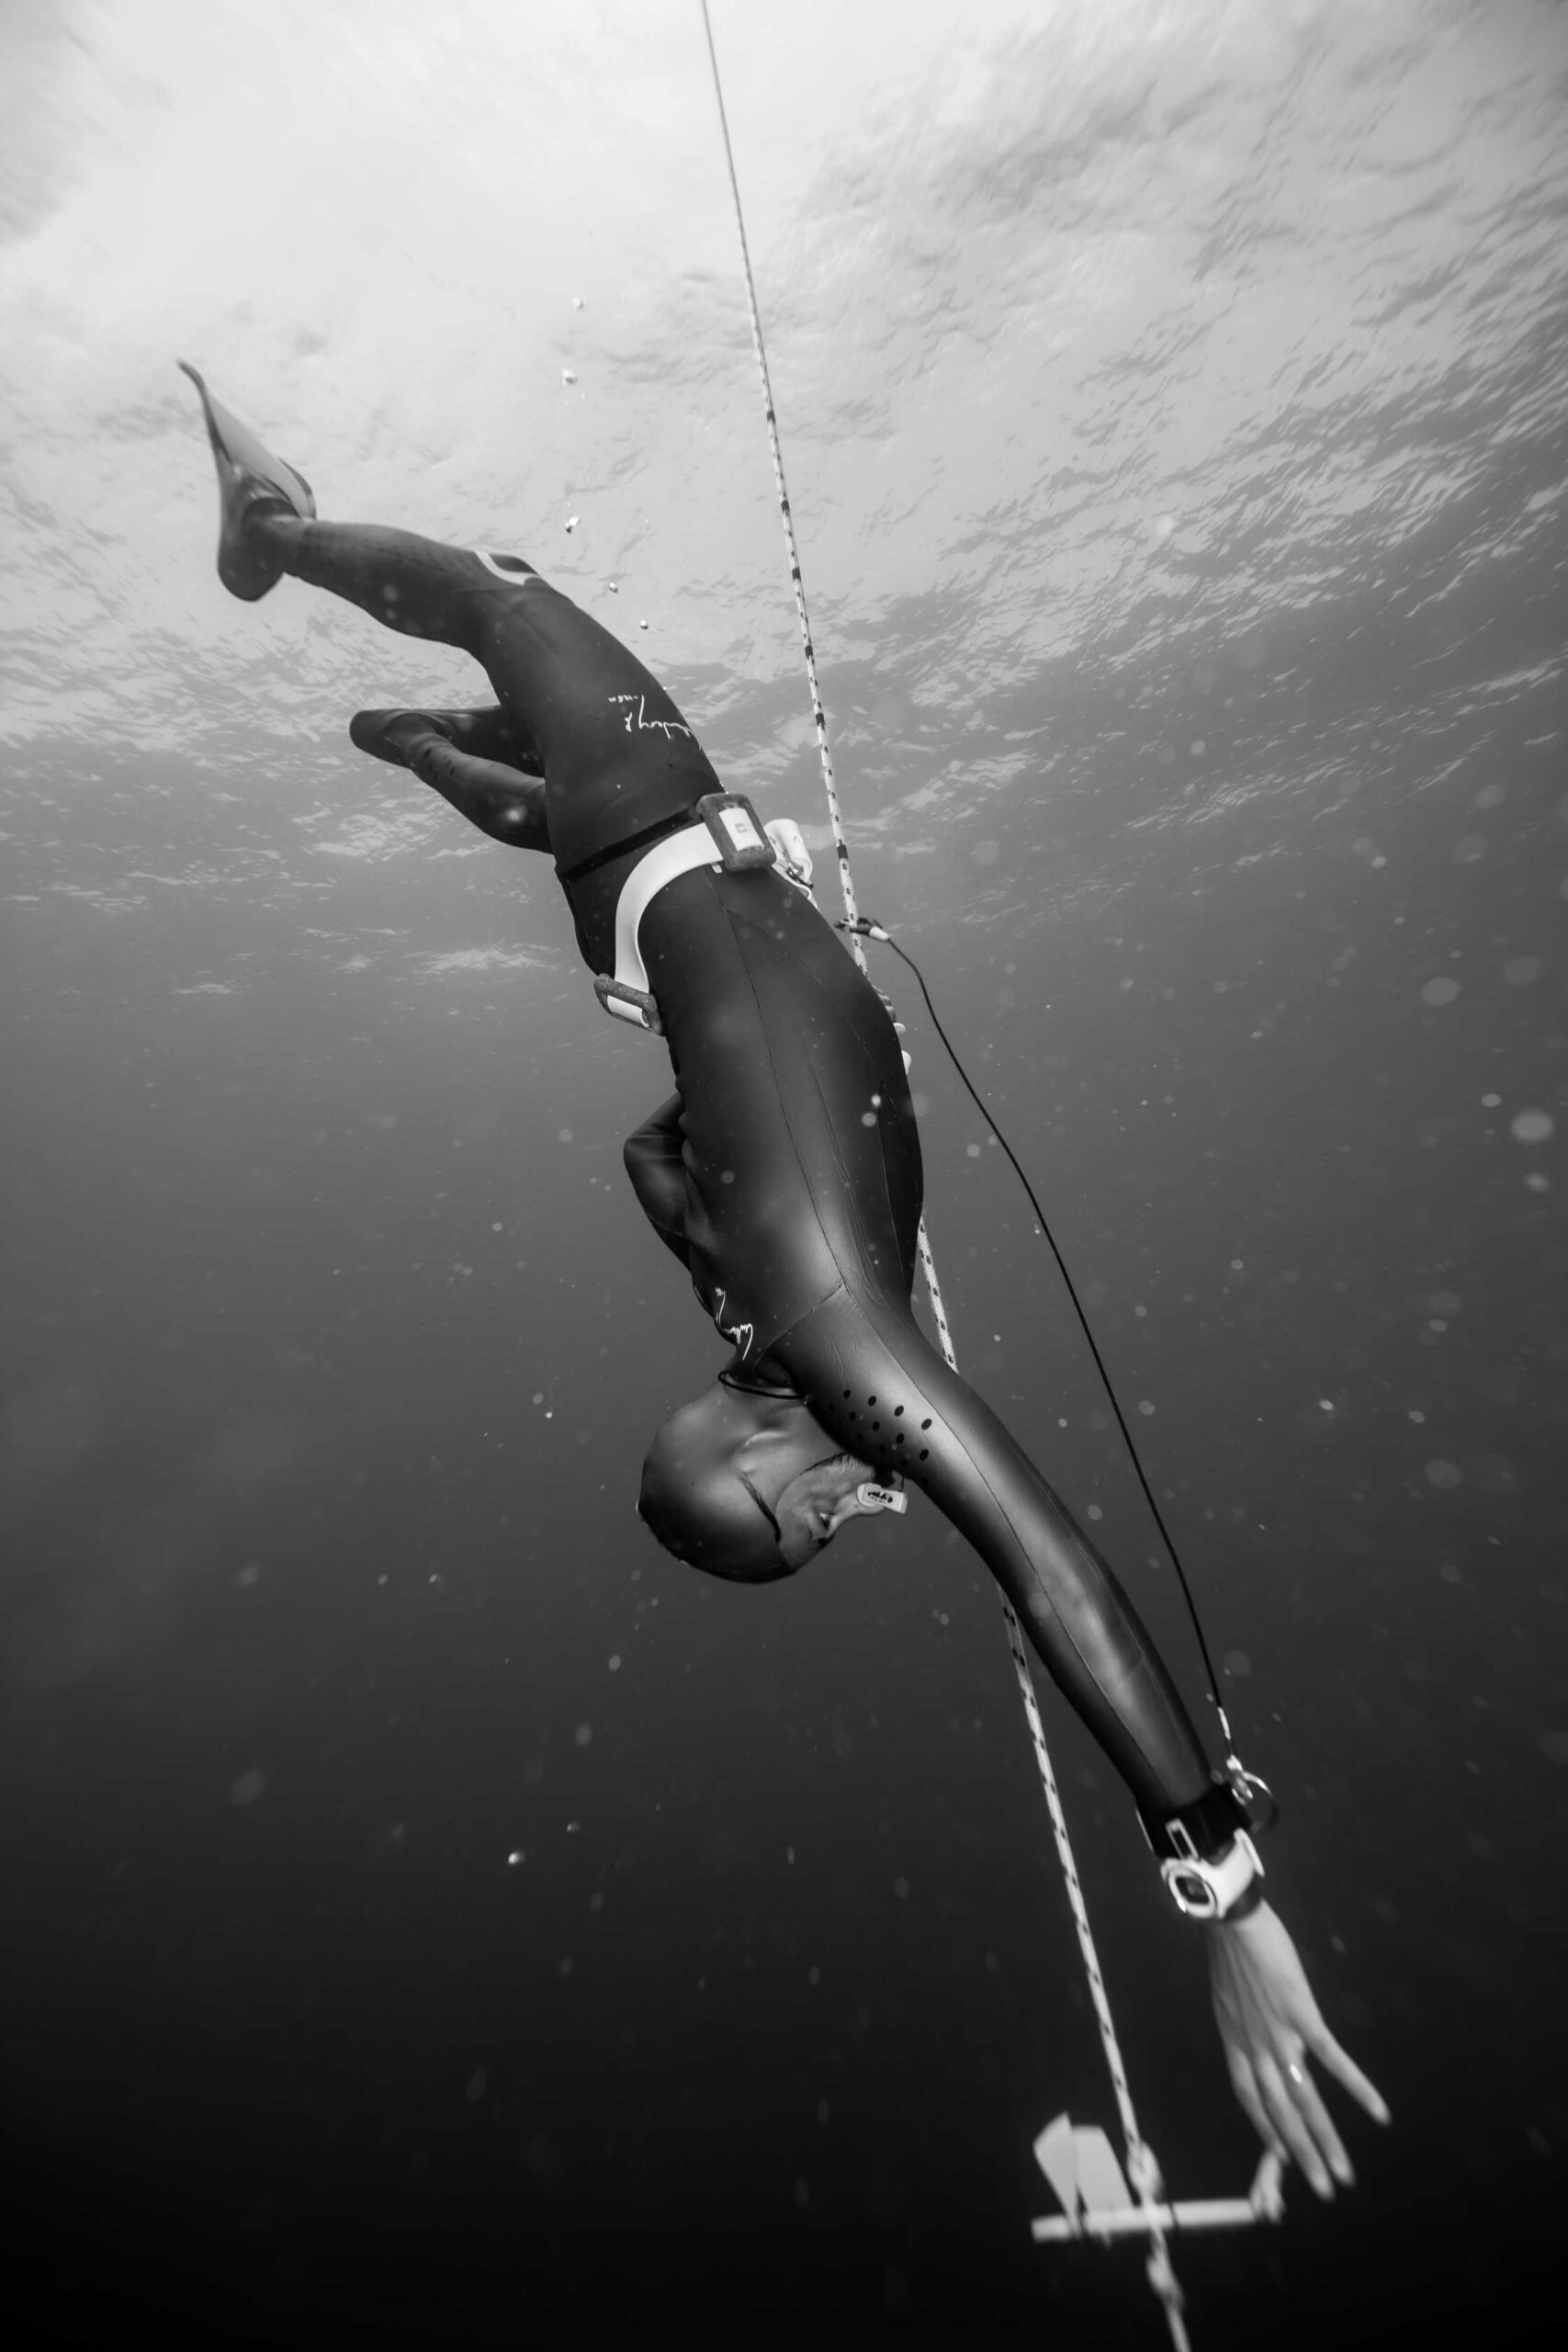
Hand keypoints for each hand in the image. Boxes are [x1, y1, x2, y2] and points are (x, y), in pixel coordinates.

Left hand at [1206, 1899, 1390, 2198]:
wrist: (1230, 1921)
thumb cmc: (1232, 1951)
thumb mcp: (1228, 1998)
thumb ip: (1244, 2024)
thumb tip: (1256, 2035)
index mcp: (1235, 2044)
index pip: (1249, 2100)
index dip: (1265, 2130)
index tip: (1280, 2159)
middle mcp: (1255, 2050)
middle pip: (1280, 2113)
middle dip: (1301, 2155)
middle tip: (1323, 2189)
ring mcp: (1278, 2036)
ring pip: (1303, 2101)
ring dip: (1325, 2141)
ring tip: (1343, 2175)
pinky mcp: (1301, 2017)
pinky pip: (1331, 2060)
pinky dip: (1356, 2087)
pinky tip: (1377, 2111)